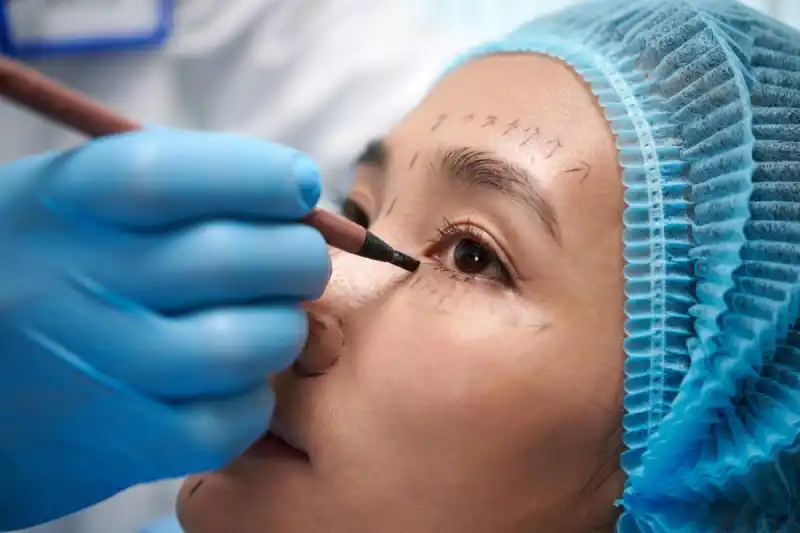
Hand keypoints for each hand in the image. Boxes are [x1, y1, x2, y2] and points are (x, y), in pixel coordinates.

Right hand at [0, 129, 329, 529]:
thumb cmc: (46, 272)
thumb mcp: (74, 201)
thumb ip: (177, 184)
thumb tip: (295, 190)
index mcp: (63, 205)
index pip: (172, 176)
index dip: (260, 175)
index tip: (299, 184)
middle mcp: (75, 282)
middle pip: (227, 259)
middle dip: (298, 255)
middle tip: (301, 261)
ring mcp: (98, 366)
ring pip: (242, 345)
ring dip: (284, 329)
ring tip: (274, 321)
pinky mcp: (119, 441)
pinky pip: (225, 422)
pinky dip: (254, 400)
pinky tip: (241, 380)